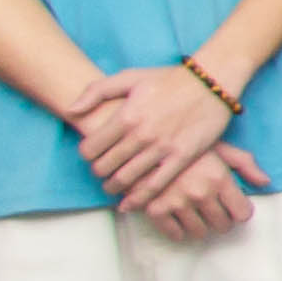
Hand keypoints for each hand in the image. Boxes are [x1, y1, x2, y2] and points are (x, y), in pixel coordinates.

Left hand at [72, 65, 236, 209]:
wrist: (211, 82)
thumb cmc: (169, 79)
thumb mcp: (130, 77)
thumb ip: (96, 91)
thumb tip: (70, 111)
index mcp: (126, 115)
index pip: (90, 147)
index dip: (86, 155)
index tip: (92, 155)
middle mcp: (141, 134)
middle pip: (105, 166)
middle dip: (99, 173)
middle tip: (102, 172)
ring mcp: (162, 147)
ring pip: (126, 179)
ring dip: (115, 187)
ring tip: (114, 187)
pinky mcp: (182, 157)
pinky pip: (155, 185)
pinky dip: (139, 199)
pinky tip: (130, 204)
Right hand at [131, 141, 264, 239]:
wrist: (142, 140)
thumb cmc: (184, 142)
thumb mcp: (218, 146)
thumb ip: (244, 163)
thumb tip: (265, 182)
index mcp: (218, 177)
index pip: (242, 214)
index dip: (239, 211)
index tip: (234, 207)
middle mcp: (200, 193)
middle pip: (222, 226)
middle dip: (221, 219)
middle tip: (214, 211)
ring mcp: (177, 203)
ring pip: (200, 233)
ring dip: (201, 226)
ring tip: (197, 215)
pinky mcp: (155, 210)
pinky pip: (175, 234)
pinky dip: (179, 231)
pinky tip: (179, 220)